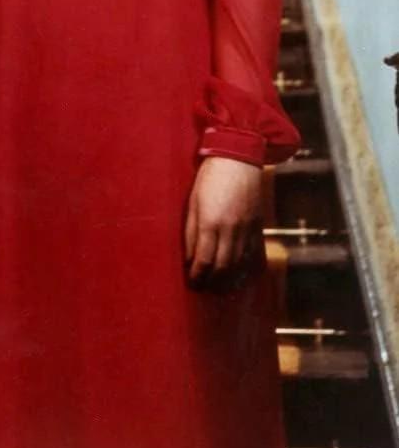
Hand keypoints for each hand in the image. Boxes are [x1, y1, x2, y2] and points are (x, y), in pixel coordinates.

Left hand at [184, 156, 262, 284]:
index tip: (192, 283)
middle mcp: (231, 229)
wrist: (238, 158)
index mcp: (210, 222)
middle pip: (223, 268)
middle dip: (212, 283)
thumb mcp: (192, 202)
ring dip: (229, 281)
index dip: (197, 276)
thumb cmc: (209, 177)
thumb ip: (190, 232)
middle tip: (204, 289)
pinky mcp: (258, 226)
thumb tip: (188, 258)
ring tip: (219, 288)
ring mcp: (247, 229)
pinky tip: (239, 277)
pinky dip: (246, 270)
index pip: (203, 261)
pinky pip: (254, 255)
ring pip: (240, 265)